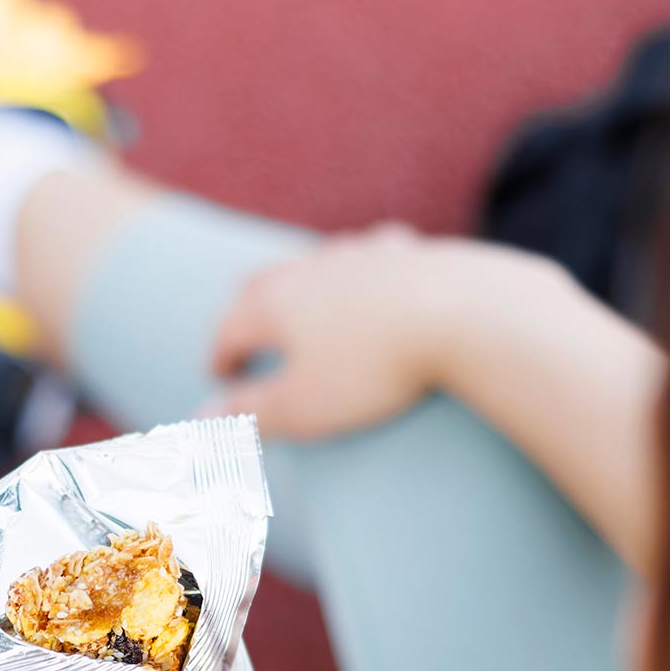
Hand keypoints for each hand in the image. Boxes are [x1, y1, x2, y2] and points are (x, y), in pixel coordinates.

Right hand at [206, 225, 550, 440]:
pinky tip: (374, 280)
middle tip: (248, 338)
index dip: (219, 357)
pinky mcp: (410, 251)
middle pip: (263, 284)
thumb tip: (200, 419)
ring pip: (316, 263)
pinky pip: (374, 255)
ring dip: (303, 288)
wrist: (469, 313)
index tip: (220, 378)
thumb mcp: (304, 407)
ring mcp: (360, 252)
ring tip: (306, 311)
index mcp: (274, 302)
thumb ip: (249, 412)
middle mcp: (310, 267)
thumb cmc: (378, 367)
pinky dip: (361, 272)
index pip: (228, 328)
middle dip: (249, 312)